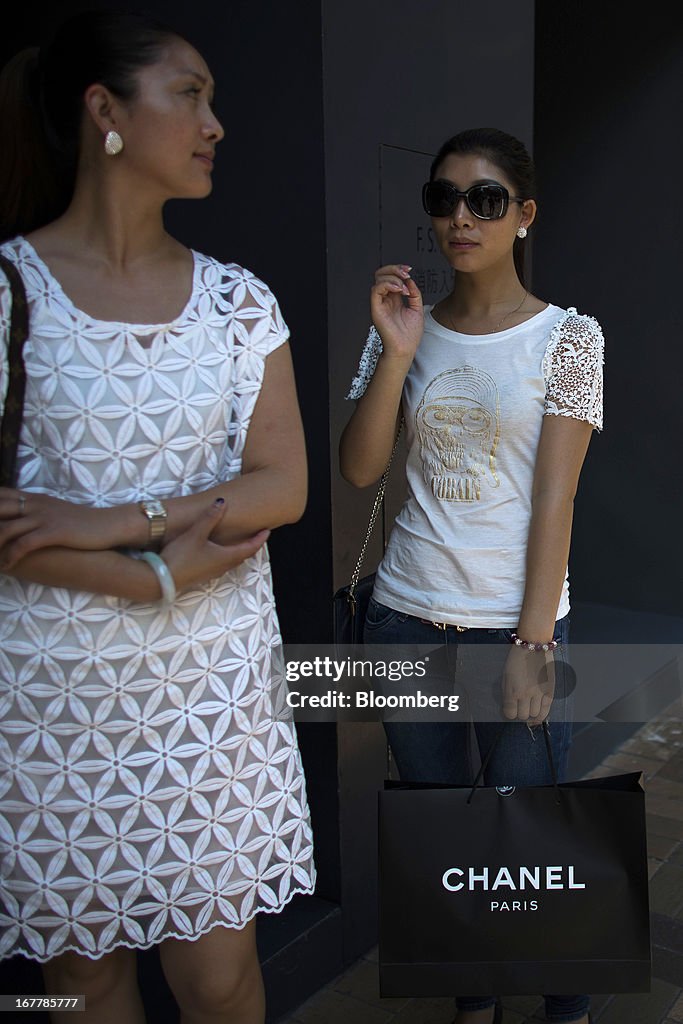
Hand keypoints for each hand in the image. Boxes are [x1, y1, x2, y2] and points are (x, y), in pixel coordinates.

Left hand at [0, 488, 131, 567]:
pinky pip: (24, 544)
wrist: (107, 524)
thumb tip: (17, 520)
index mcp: (33, 498)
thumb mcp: (53, 511)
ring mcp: (43, 517)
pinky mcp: (53, 532)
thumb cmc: (81, 522)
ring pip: (6, 528)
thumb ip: (33, 512)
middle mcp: (34, 504)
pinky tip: (6, 566)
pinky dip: (10, 556)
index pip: (0, 496)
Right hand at [161, 498, 268, 590]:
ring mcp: (212, 573)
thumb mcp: (196, 533)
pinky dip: (226, 556)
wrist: (162, 579)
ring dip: (238, 552)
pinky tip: (217, 552)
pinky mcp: (202, 575)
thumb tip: (222, 502)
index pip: (249, 548)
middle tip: (257, 536)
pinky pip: (221, 565)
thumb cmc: (181, 556)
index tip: (268, 530)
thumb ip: (210, 517)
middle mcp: (222, 567)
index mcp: (226, 557)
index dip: (259, 539)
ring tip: (240, 542)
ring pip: (231, 561)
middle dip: (251, 545)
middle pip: (242, 556)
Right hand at [370, 264, 423, 362]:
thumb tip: (410, 280)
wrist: (405, 349)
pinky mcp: (376, 309)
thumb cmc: (410, 335)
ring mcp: (380, 304)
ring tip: (404, 287)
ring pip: (378, 279)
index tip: (409, 270)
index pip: (391, 277)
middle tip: (406, 273)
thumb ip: (414, 293)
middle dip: (394, 269)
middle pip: (382, 274)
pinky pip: (376, 290)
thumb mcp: (417, 308)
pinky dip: (387, 285)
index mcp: (394, 299)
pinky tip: (399, 290)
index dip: (398, 270)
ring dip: (393, 277)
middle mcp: (386, 300)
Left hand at [501, 644, 554, 724]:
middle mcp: (526, 695)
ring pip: (535, 715)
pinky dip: (542, 714)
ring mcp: (539, 693)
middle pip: (523, 716)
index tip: (510, 710)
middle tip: (520, 707)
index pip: (510, 714)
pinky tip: (538, 711)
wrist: (533, 645)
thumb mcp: (506, 676)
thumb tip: (509, 707)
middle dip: (520, 713)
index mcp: (512, 690)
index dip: (509, 713)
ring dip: (531, 714)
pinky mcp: (550, 690)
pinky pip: (547, 710)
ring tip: (529, 707)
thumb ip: (507, 693)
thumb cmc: (517, 659)